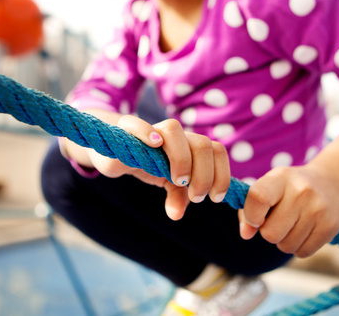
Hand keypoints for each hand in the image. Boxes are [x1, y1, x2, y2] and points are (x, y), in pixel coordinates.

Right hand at [91, 115, 230, 220]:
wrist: (117, 151)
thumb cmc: (148, 164)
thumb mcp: (167, 183)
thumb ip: (177, 197)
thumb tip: (176, 214)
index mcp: (190, 146)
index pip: (217, 151)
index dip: (222, 174)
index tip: (215, 197)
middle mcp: (175, 136)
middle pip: (202, 143)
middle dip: (204, 174)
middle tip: (196, 195)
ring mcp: (152, 130)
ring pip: (174, 129)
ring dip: (181, 158)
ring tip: (178, 180)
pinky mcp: (126, 131)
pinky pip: (136, 124)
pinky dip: (146, 132)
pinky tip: (155, 144)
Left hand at [238, 164, 338, 257]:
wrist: (331, 183)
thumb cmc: (290, 188)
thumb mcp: (269, 187)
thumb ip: (250, 209)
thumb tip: (246, 234)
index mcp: (280, 177)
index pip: (258, 197)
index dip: (251, 215)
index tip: (256, 219)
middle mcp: (301, 191)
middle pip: (270, 233)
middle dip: (269, 232)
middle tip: (279, 220)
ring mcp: (318, 208)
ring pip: (286, 246)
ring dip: (285, 240)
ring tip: (294, 224)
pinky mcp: (330, 226)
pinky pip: (302, 252)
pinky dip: (300, 247)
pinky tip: (306, 230)